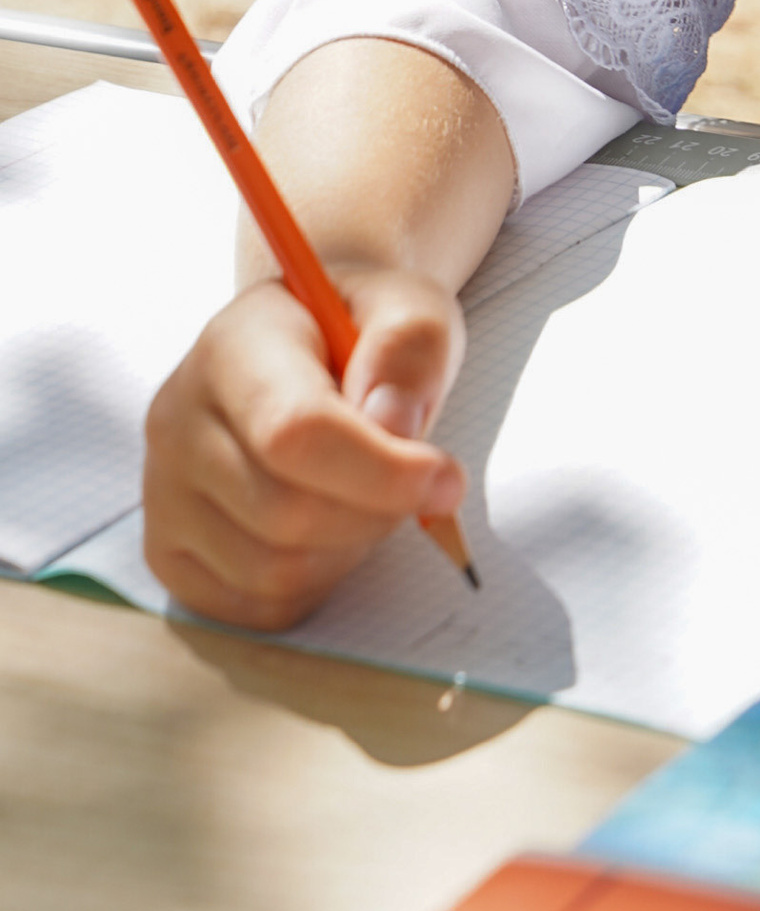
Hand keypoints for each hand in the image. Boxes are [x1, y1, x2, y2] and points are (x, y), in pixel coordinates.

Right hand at [142, 268, 467, 631]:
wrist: (309, 343)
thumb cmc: (361, 326)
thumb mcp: (406, 305)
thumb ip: (409, 347)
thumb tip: (391, 422)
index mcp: (231, 347)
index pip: (292, 431)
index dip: (379, 470)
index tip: (446, 478)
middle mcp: (176, 422)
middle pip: (286, 513)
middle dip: (378, 511)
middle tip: (420, 482)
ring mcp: (162, 493)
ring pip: (274, 571)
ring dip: (353, 547)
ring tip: (370, 492)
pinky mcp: (170, 552)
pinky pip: (258, 605)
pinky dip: (318, 582)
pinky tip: (336, 525)